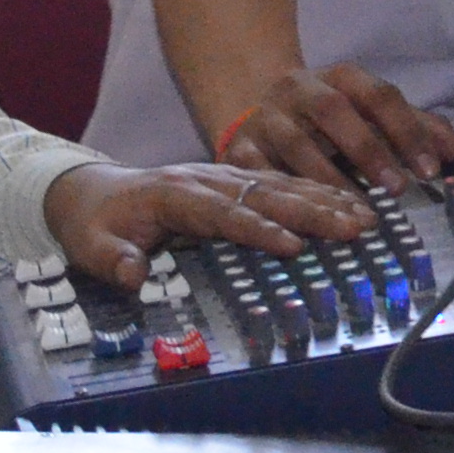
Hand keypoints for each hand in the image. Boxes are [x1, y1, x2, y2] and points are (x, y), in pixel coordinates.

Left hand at [42, 161, 366, 288]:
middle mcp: (205, 179)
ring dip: (323, 199)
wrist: (91, 191)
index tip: (291, 246)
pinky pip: (279, 183)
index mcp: (173, 194)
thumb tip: (132, 275)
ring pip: (279, 185)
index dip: (257, 228)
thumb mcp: (90, 244)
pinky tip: (345, 202)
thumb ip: (111, 260)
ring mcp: (222, 177)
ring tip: (363, 216)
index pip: (223, 212)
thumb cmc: (95, 222)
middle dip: (310, 210)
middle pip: (264, 193)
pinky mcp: (233, 181)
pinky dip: (315, 191)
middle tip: (352, 227)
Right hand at [217, 62, 453, 190]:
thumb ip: (418, 132)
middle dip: (368, 149)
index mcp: (339, 77)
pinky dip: (282, 194)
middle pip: (335, 111)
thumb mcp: (371, 117)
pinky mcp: (237, 148)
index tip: (431, 170)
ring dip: (328, 179)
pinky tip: (304, 222)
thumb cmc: (330, 121)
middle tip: (398, 188)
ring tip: (357, 213)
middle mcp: (299, 88)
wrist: (255, 110)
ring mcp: (265, 117)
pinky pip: (258, 172)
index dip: (407, 130)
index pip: (379, 95)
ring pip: (295, 144)